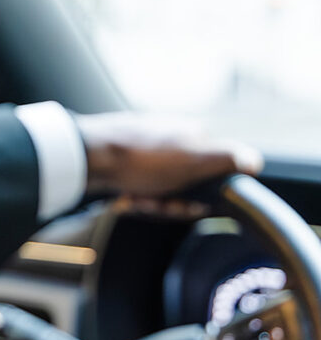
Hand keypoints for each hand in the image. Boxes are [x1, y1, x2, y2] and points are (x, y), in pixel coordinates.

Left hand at [73, 112, 263, 198]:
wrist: (85, 158)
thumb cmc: (139, 158)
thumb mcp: (192, 159)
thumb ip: (225, 158)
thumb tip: (254, 160)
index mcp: (191, 134)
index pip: (214, 175)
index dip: (201, 198)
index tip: (188, 205)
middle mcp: (170, 139)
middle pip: (186, 188)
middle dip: (172, 203)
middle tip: (155, 202)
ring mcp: (146, 150)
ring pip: (161, 192)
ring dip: (150, 203)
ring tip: (135, 198)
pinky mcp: (125, 162)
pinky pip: (139, 189)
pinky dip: (133, 198)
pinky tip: (124, 198)